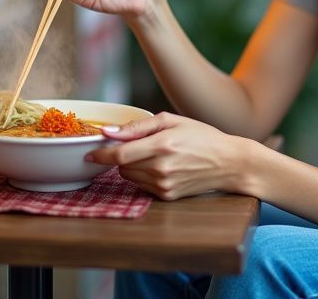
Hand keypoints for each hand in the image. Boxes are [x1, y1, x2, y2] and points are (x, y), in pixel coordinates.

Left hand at [85, 112, 252, 199]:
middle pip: (121, 166)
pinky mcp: (167, 196)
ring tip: (152, 155)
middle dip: (121, 156)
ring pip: (129, 177)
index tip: (89, 152)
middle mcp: (161, 168)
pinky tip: (161, 167)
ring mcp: (164, 185)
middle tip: (136, 145)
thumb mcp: (171, 121)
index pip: (119, 155)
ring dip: (131, 166)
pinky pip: (142, 186)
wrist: (228, 163)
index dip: (100, 154)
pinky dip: (144, 176)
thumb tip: (108, 132)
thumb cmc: (201, 136)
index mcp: (162, 145)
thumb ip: (137, 127)